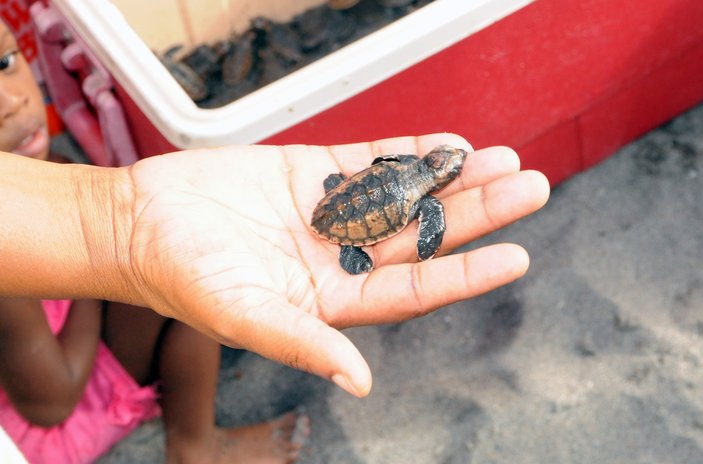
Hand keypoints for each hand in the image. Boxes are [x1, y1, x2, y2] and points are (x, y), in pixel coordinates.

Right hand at [115, 134, 549, 395]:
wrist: (140, 223)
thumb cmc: (182, 279)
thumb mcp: (242, 316)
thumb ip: (303, 343)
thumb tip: (358, 381)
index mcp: (334, 299)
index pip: (414, 288)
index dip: (465, 274)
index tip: (516, 256)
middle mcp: (342, 255)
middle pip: (423, 235)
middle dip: (477, 214)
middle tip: (531, 188)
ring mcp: (332, 212)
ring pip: (406, 194)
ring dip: (454, 179)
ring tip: (504, 160)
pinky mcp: (313, 172)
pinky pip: (371, 159)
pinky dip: (408, 152)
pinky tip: (448, 146)